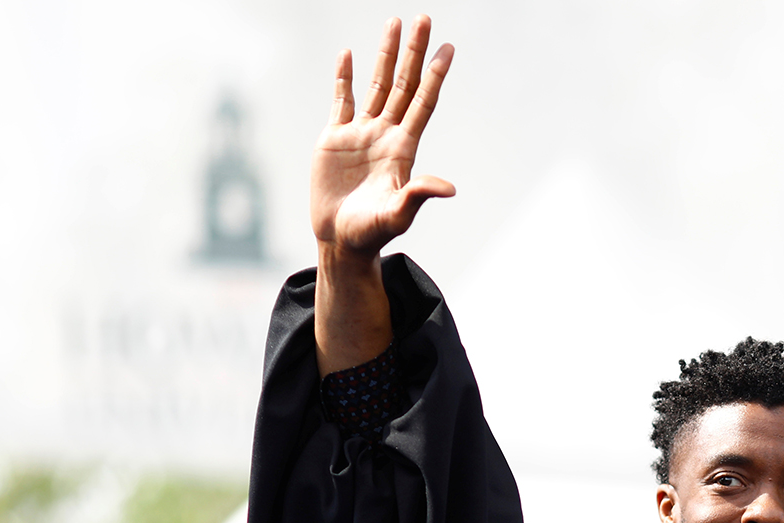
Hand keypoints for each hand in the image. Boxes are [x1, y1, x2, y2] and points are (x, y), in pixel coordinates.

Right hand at [311, 14, 454, 259]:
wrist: (341, 240)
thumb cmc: (372, 232)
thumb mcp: (397, 214)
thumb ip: (419, 196)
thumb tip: (449, 188)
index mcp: (403, 148)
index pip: (423, 103)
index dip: (435, 75)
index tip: (448, 47)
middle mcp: (386, 134)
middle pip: (404, 84)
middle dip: (414, 52)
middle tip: (424, 18)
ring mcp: (361, 133)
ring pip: (377, 85)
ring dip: (385, 54)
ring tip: (394, 22)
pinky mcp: (334, 138)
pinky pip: (342, 100)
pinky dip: (344, 77)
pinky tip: (348, 54)